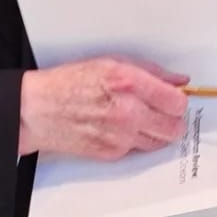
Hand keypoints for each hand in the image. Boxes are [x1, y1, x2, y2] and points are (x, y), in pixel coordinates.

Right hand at [19, 57, 188, 159]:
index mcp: (129, 83)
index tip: (173, 98)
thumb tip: (178, 81)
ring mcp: (120, 136)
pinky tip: (121, 126)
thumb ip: (151, 72)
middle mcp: (127, 112)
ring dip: (156, 130)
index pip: (176, 102)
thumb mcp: (111, 63)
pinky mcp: (112, 153)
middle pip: (174, 127)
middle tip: (162, 110)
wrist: (37, 110)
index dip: (178, 100)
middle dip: (172, 118)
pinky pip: (139, 149)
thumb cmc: (69, 83)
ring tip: (140, 117)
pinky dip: (136, 139)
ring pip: (160, 141)